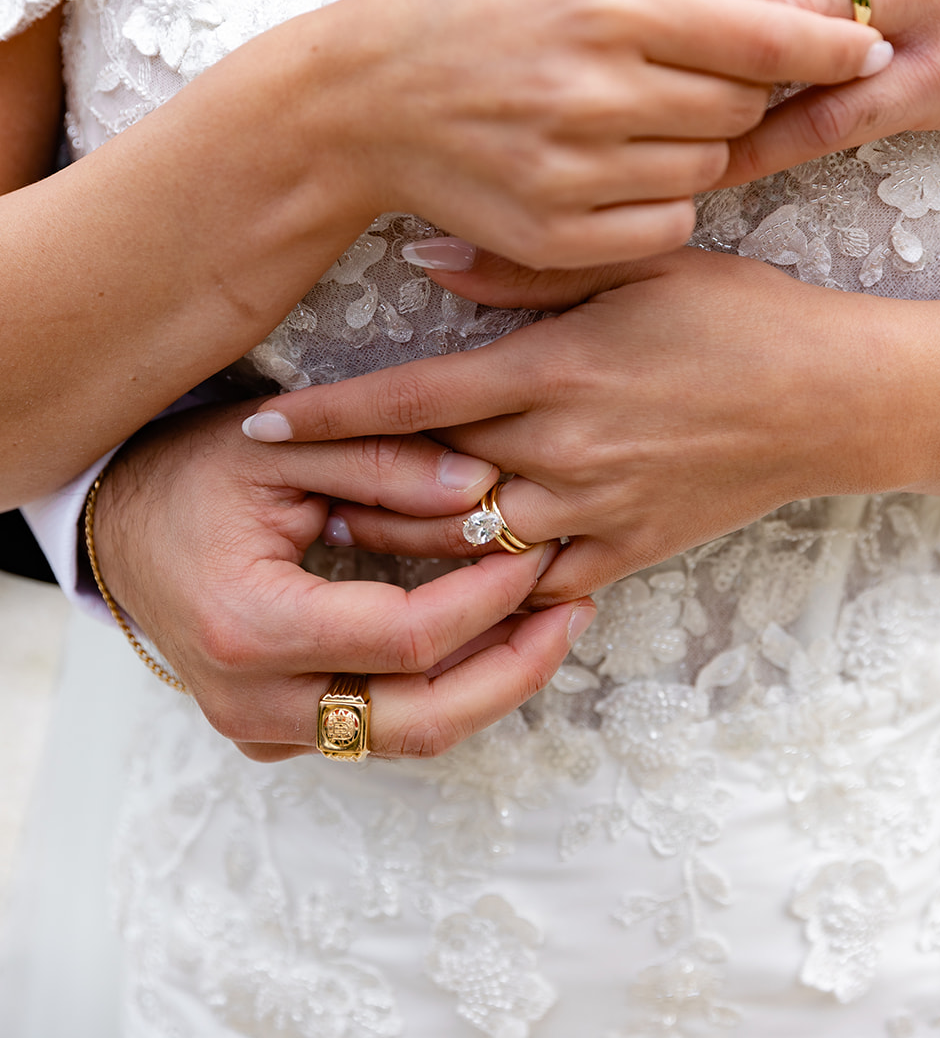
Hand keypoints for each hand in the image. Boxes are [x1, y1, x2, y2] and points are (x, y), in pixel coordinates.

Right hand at [92, 403, 593, 760]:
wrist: (118, 523)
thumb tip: (482, 491)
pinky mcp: (273, 732)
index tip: (537, 546)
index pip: (407, 639)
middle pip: (421, 720)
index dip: (487, 598)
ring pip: (406, 738)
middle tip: (576, 608)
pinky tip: (485, 638)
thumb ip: (384, 462)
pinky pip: (375, 731)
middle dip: (515, 668)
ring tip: (551, 620)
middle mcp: (253, 699)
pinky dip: (440, 691)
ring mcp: (260, 727)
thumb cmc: (194, 473)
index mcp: (252, 626)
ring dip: (489, 684)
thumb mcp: (288, 447)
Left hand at [243, 246, 939, 604]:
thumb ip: (526, 272)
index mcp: (553, 370)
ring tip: (340, 533)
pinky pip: (535, 589)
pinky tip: (443, 591)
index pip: (412, 400)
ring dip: (397, 545)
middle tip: (282, 493)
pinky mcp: (627, 553)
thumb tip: (428, 263)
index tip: (258, 429)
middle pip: (421, 486)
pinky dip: (484, 594)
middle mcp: (561, 449)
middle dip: (345, 491)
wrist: (835, 399)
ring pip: (465, 551)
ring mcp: (594, 510)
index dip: (329, 417)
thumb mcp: (638, 268)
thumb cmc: (738, 316)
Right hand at [316, 0, 887, 266]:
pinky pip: (667, 224)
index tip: (865, 38)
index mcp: (603, 4)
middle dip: (744, 87)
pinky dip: (663, 200)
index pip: (760, 28)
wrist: (354, 101)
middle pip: (744, 103)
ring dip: (700, 144)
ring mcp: (572, 170)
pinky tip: (617, 168)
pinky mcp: (554, 234)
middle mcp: (593, 89)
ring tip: (640, 115)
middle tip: (706, 72)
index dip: (828, 35)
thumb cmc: (463, 15)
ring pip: (710, 168)